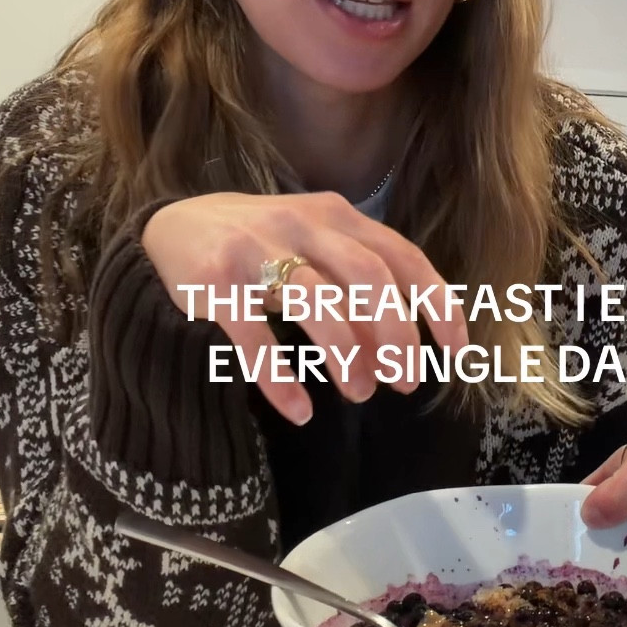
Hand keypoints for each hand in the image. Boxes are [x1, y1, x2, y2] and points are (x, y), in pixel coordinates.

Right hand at [142, 191, 468, 425]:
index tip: (456, 352)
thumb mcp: (313, 251)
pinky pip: (255, 335)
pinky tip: (299, 410)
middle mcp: (301, 224)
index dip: (436, 305)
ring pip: (317, 301)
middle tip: (404, 382)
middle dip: (396, 334)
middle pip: (368, 277)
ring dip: (347, 353)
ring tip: (359, 393)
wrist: (170, 230)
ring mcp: (256, 249)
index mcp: (335, 216)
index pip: (402, 256)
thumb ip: (355, 288)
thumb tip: (400, 349)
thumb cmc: (259, 247)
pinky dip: (281, 378)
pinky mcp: (215, 281)